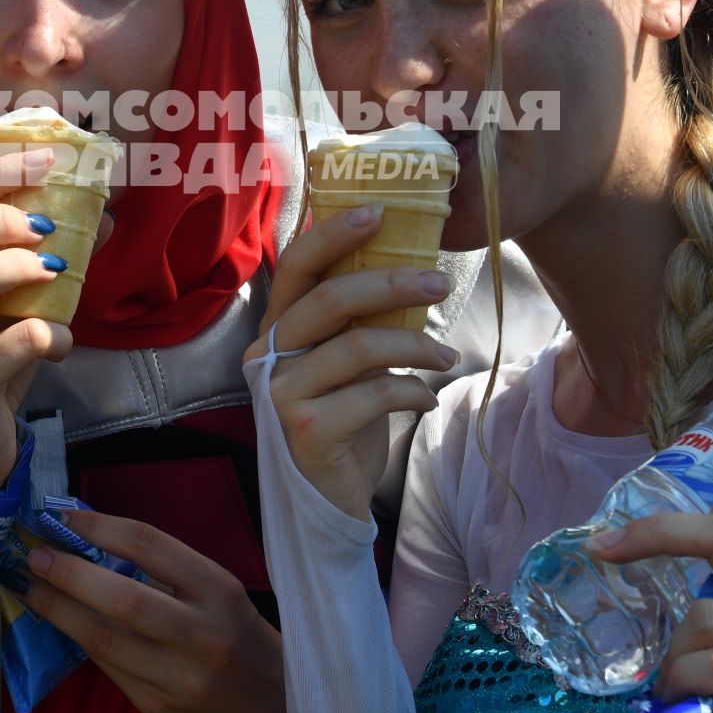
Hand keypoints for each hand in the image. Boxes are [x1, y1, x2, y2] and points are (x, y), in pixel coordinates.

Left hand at [18, 510, 284, 712]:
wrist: (277, 712)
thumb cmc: (241, 641)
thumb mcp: (221, 597)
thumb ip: (169, 574)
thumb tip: (95, 542)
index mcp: (219, 590)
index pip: (151, 545)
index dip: (100, 526)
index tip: (64, 517)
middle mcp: (202, 633)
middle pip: (121, 597)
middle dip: (68, 573)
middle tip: (34, 555)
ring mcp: (181, 676)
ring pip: (105, 639)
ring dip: (59, 610)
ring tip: (31, 588)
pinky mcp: (161, 708)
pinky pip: (109, 669)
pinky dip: (79, 641)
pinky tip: (60, 624)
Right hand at [245, 202, 456, 518]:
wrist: (324, 501)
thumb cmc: (340, 421)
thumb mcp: (342, 363)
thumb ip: (354, 322)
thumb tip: (409, 267)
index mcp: (273, 329)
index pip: (294, 265)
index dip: (333, 233)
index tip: (379, 211)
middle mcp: (265, 355)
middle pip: (329, 298)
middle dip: (391, 282)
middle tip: (440, 281)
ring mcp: (281, 393)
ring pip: (359, 346)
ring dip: (416, 344)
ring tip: (446, 355)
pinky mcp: (307, 429)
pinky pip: (375, 394)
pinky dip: (413, 392)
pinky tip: (426, 399)